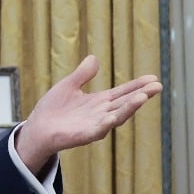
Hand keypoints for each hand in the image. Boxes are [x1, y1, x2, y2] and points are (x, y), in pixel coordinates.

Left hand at [14, 55, 162, 173]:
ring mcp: (94, 126)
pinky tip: (112, 117)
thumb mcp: (68, 86)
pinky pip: (97, 131)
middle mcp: (101, 114)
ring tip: (142, 97)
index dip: (138, 86)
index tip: (153, 78)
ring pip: (116, 117)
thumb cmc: (52, 109)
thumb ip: (82, 74)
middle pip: (125, 103)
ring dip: (129, 108)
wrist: (36, 129)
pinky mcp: (83, 136)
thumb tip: (94, 58)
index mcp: (99, 102)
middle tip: (157, 86)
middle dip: (141, 95)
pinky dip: (105, 125)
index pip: (123, 92)